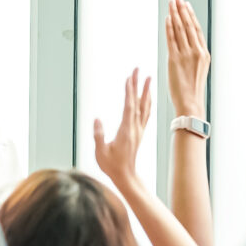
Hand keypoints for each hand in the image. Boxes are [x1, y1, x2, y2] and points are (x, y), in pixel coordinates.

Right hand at [91, 70, 153, 187]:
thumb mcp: (100, 152)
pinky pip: (145, 114)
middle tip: (138, 70)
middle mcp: (135, 128)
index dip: (129, 91)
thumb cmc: (112, 166)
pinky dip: (147, 102)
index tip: (129, 77)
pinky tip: (148, 97)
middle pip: (138, 102)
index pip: (128, 107)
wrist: (126, 176)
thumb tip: (97, 119)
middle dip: (138, 85)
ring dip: (146, 91)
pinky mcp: (139, 132)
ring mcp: (138, 130)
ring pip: (144, 107)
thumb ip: (99, 135)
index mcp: (126, 130)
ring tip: (148, 78)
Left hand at [164, 0, 209, 120]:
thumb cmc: (192, 89)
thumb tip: (187, 44)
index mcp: (204, 53)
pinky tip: (168, 18)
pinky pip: (172, 39)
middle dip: (182, 9)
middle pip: (188, 25)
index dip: (190, 15)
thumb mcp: (198, 69)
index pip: (196, 29)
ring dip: (175, 14)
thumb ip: (194, 55)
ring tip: (171, 2)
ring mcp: (186, 54)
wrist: (190, 103)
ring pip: (180, 29)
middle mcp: (197, 51)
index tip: (185, 5)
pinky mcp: (175, 59)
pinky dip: (170, 27)